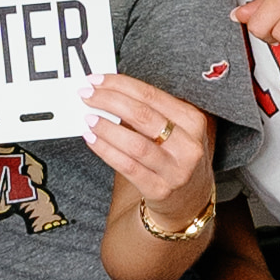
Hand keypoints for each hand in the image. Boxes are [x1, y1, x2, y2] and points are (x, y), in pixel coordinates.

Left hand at [81, 71, 216, 223]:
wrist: (189, 199)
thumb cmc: (175, 156)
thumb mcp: (175, 130)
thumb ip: (148, 111)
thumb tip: (106, 91)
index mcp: (193, 121)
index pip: (151, 95)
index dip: (120, 85)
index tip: (97, 80)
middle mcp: (188, 145)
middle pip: (143, 116)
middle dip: (109, 101)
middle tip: (86, 95)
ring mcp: (176, 170)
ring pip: (135, 144)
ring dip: (106, 128)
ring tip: (88, 118)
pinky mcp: (160, 190)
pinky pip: (128, 167)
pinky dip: (106, 151)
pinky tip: (92, 140)